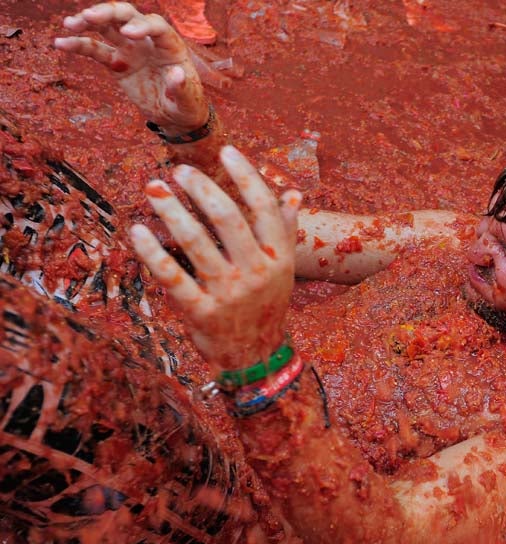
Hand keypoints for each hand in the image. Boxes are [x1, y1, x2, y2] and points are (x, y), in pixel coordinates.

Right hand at [55, 2, 206, 135]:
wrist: (175, 116)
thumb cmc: (187, 106)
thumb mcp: (188, 102)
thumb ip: (182, 88)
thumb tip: (176, 74)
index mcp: (170, 46)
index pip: (156, 26)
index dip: (142, 26)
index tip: (127, 33)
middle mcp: (149, 42)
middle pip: (128, 16)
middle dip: (109, 13)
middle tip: (89, 16)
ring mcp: (131, 50)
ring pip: (108, 27)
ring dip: (88, 21)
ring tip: (69, 24)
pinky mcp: (117, 62)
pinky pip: (96, 50)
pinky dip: (79, 45)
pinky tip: (60, 43)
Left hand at [130, 146, 300, 370]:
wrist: (257, 358)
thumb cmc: (266, 306)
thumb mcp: (283, 270)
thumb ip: (285, 231)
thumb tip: (294, 193)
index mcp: (278, 257)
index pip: (264, 207)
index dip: (246, 176)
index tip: (227, 150)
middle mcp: (257, 272)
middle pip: (228, 219)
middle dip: (201, 189)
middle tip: (178, 171)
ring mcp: (229, 293)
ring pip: (197, 243)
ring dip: (172, 211)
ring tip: (154, 188)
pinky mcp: (202, 312)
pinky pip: (173, 277)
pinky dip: (153, 253)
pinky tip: (139, 231)